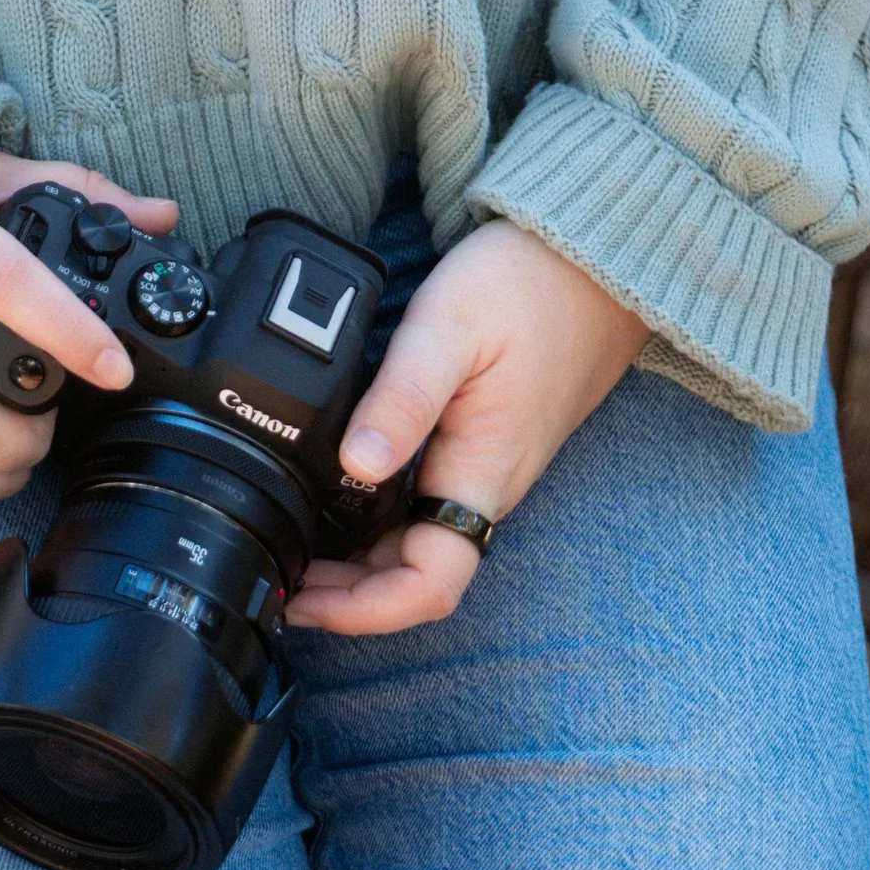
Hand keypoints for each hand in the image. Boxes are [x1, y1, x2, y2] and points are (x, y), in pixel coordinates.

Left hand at [287, 221, 645, 636]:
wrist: (592, 259)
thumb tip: (351, 467)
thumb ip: (403, 397)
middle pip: (414, 574)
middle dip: (347, 592)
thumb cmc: (527, 285)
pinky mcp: (481, 441)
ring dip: (358, 558)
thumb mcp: (450, 327)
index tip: (301, 599)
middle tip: (276, 573)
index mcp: (481, 474)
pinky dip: (376, 516)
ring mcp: (486, 466)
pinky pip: (426, 504)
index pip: (429, 585)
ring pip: (417, 541)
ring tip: (293, 539)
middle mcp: (487, 486)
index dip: (363, 610)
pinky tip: (336, 490)